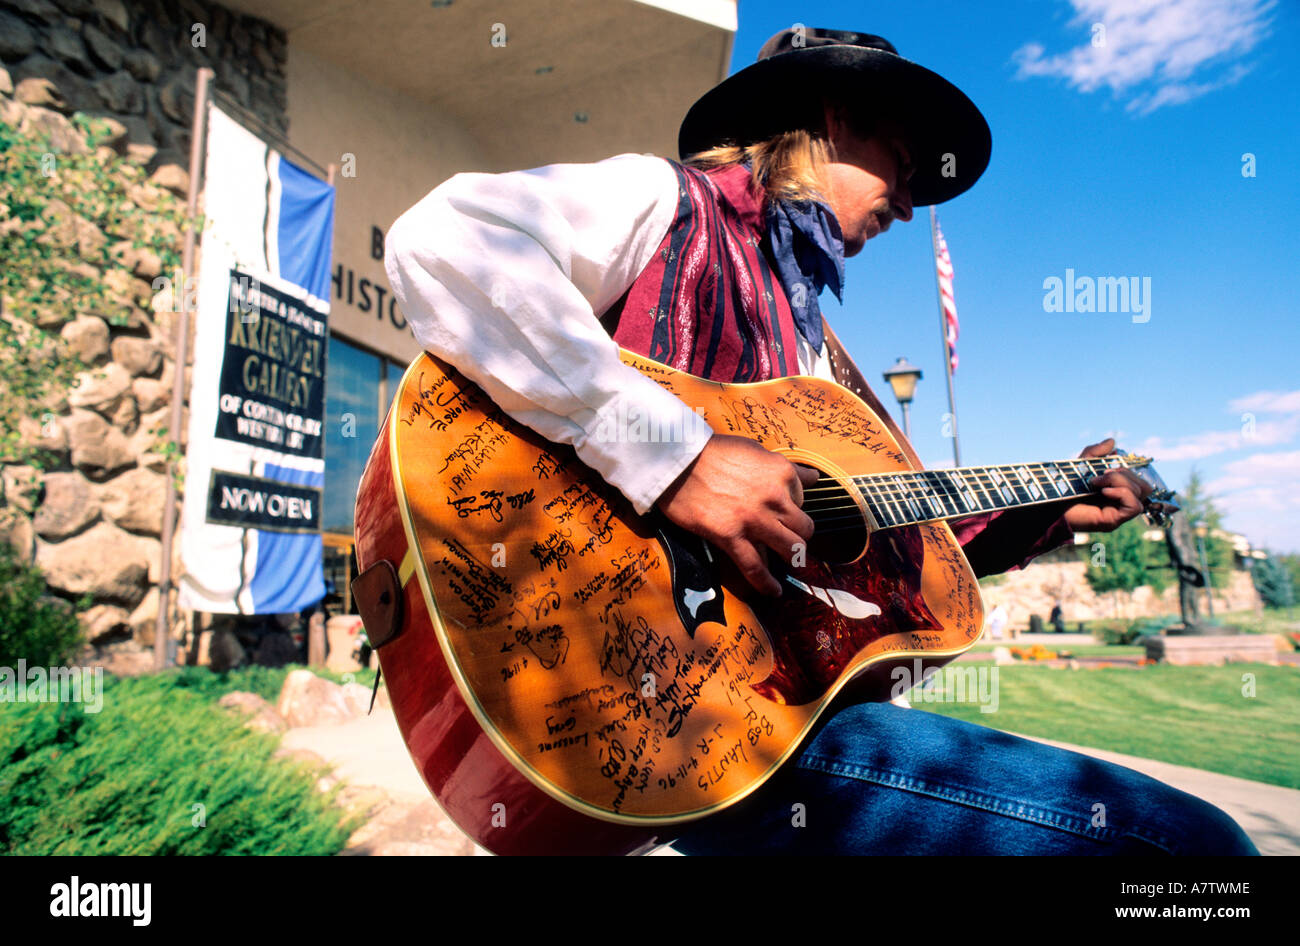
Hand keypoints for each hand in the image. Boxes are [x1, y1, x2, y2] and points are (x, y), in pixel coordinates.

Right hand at [656, 434, 818, 596]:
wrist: (676, 460)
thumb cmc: (712, 452)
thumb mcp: (755, 450)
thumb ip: (784, 467)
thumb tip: (811, 478)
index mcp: (781, 472)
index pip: (802, 498)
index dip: (792, 506)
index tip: (781, 510)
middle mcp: (774, 497)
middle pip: (804, 528)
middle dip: (799, 535)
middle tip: (789, 538)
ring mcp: (754, 520)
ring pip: (791, 549)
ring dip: (792, 558)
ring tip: (788, 562)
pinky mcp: (731, 537)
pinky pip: (755, 567)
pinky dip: (767, 584)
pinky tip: (773, 591)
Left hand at [1062, 438, 1152, 532]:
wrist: (1048, 503)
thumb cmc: (1063, 487)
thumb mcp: (1081, 465)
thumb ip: (1096, 452)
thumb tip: (1113, 442)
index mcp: (1117, 491)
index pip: (1140, 481)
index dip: (1129, 469)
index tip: (1107, 466)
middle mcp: (1120, 504)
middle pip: (1144, 486)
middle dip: (1124, 474)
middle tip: (1102, 475)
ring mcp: (1118, 513)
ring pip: (1141, 493)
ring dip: (1120, 481)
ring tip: (1097, 482)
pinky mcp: (1113, 521)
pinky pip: (1134, 507)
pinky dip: (1122, 493)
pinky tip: (1103, 491)